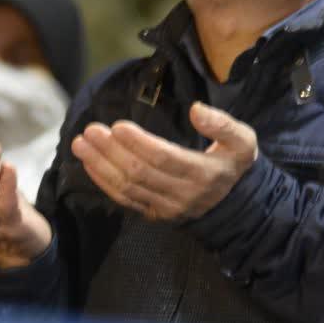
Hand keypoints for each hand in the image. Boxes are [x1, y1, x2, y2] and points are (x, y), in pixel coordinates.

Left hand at [70, 101, 257, 221]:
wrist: (233, 205)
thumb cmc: (232, 165)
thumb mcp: (242, 141)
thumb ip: (223, 124)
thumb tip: (196, 109)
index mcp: (203, 173)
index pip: (164, 158)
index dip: (139, 143)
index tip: (117, 125)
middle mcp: (182, 194)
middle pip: (139, 172)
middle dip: (111, 151)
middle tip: (90, 130)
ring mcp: (165, 207)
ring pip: (127, 186)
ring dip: (100, 164)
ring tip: (81, 143)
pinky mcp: (152, 214)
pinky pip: (123, 199)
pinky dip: (102, 181)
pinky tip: (88, 163)